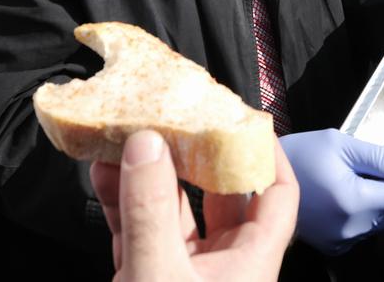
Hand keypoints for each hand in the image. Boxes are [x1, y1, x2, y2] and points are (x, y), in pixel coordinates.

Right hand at [90, 131, 297, 281]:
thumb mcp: (158, 273)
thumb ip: (151, 210)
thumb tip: (146, 144)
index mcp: (251, 261)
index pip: (278, 195)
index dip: (268, 154)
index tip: (245, 118)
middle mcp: (223, 265)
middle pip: (219, 195)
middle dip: (193, 155)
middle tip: (174, 119)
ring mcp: (182, 273)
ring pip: (171, 211)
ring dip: (148, 175)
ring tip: (126, 137)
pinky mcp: (146, 279)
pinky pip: (140, 232)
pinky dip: (122, 204)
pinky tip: (105, 174)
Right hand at [279, 129, 383, 255]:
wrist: (259, 182)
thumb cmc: (299, 155)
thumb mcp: (340, 144)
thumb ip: (380, 158)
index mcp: (356, 199)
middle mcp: (353, 226)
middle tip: (379, 170)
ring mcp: (343, 239)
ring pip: (380, 221)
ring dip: (379, 203)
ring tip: (351, 178)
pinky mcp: (334, 245)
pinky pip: (362, 230)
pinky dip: (363, 213)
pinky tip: (342, 194)